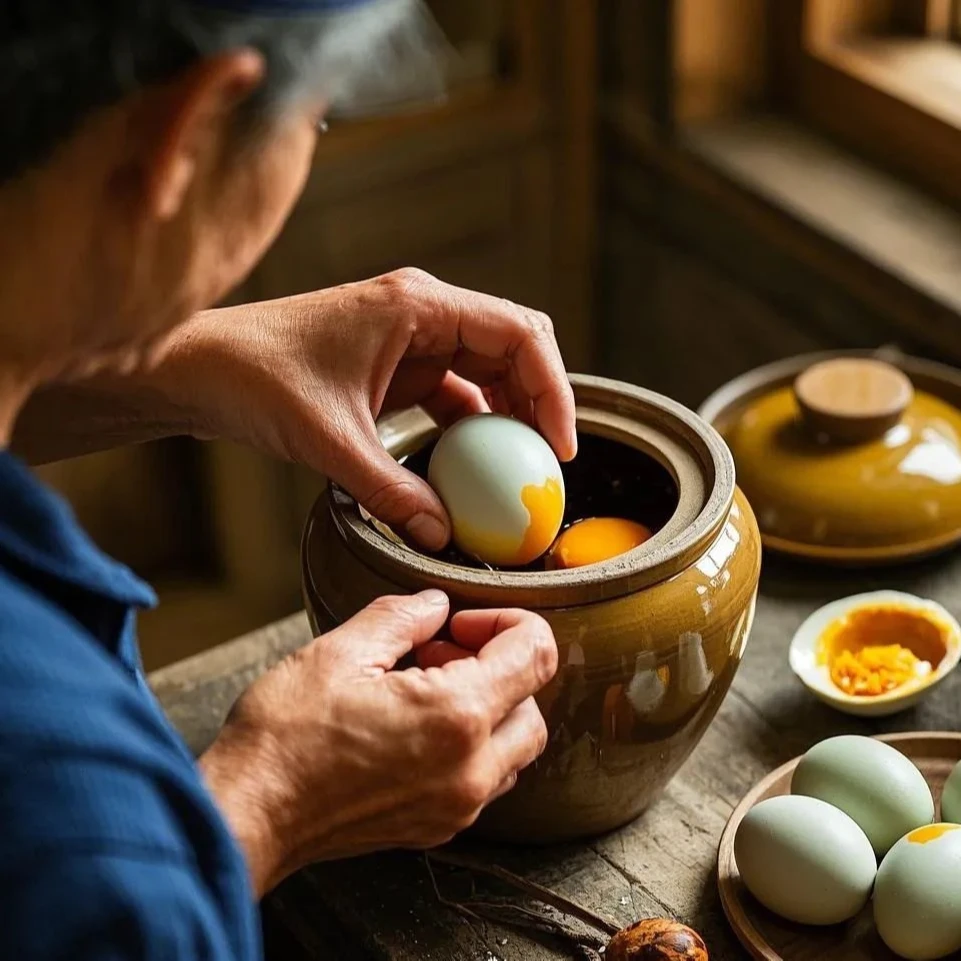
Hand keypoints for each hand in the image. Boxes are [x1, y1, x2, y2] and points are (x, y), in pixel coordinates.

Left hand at [158, 269, 576, 548]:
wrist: (201, 369)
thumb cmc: (258, 380)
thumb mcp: (333, 442)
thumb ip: (393, 493)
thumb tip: (444, 537)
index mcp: (418, 306)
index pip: (520, 334)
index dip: (554, 389)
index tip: (560, 447)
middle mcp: (423, 311)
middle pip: (514, 347)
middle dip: (541, 402)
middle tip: (549, 464)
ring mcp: (410, 336)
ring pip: (487, 370)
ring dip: (509, 416)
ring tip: (519, 471)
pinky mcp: (395, 363)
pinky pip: (453, 391)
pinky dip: (470, 427)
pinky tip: (472, 466)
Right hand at [199, 590, 556, 896]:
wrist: (248, 815)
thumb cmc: (284, 738)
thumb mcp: (340, 651)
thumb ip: (402, 617)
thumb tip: (435, 605)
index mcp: (456, 716)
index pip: (537, 654)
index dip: (507, 621)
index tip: (461, 622)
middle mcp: (471, 769)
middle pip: (534, 703)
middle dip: (498, 666)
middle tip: (440, 651)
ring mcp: (456, 806)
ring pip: (515, 746)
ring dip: (489, 707)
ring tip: (425, 687)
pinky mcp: (436, 827)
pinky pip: (485, 779)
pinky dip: (471, 744)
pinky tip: (416, 726)